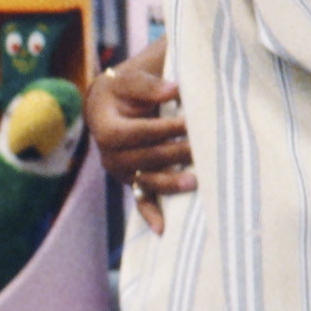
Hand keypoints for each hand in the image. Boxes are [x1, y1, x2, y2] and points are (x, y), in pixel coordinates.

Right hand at [85, 37, 190, 232]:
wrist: (110, 106)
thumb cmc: (124, 90)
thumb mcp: (131, 81)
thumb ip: (149, 85)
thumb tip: (174, 89)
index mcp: (107, 130)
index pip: (139, 132)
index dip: (165, 128)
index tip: (190, 122)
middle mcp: (110, 156)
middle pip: (146, 158)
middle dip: (175, 154)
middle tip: (203, 148)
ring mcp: (121, 172)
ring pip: (146, 181)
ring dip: (169, 183)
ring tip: (195, 182)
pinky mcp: (131, 182)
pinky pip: (141, 200)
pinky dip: (151, 215)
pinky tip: (163, 229)